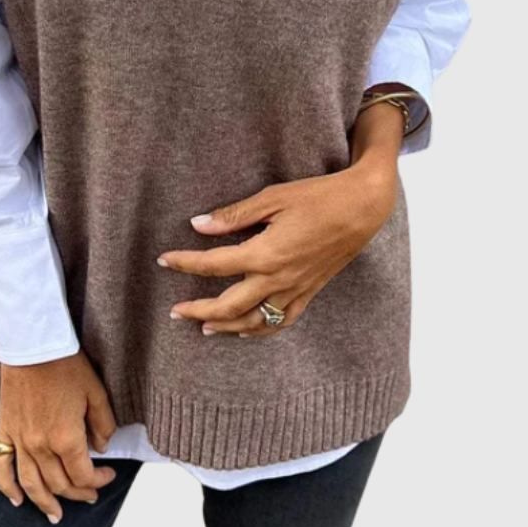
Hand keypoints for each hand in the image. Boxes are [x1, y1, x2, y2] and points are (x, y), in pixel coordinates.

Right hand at [0, 351, 118, 522]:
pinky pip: (1, 467)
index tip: (109, 475)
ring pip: (31, 484)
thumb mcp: (96, 393)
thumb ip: (102, 425)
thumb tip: (101, 448)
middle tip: (89, 496)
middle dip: (78, 493)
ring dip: (44, 503)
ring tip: (55, 515)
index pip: (83, 474)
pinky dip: (7, 487)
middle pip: (59, 483)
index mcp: (66, 438)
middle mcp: (40, 445)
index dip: (98, 481)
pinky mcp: (5, 430)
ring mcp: (19, 440)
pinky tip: (17, 500)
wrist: (33, 344)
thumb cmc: (67, 365)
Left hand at [158, 158, 398, 335]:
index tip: (165, 261)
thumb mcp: (273, 198)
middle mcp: (278, 279)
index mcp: (265, 253)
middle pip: (228, 306)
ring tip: (204, 327)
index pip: (214, 265)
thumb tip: (198, 225)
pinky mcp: (309, 292)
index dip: (185, 264)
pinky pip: (282, 321)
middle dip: (197, 310)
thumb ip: (234, 216)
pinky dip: (260, 330)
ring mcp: (295, 290)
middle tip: (175, 311)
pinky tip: (246, 330)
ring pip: (253, 322)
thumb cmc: (318, 196)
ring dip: (226, 327)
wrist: (363, 208)